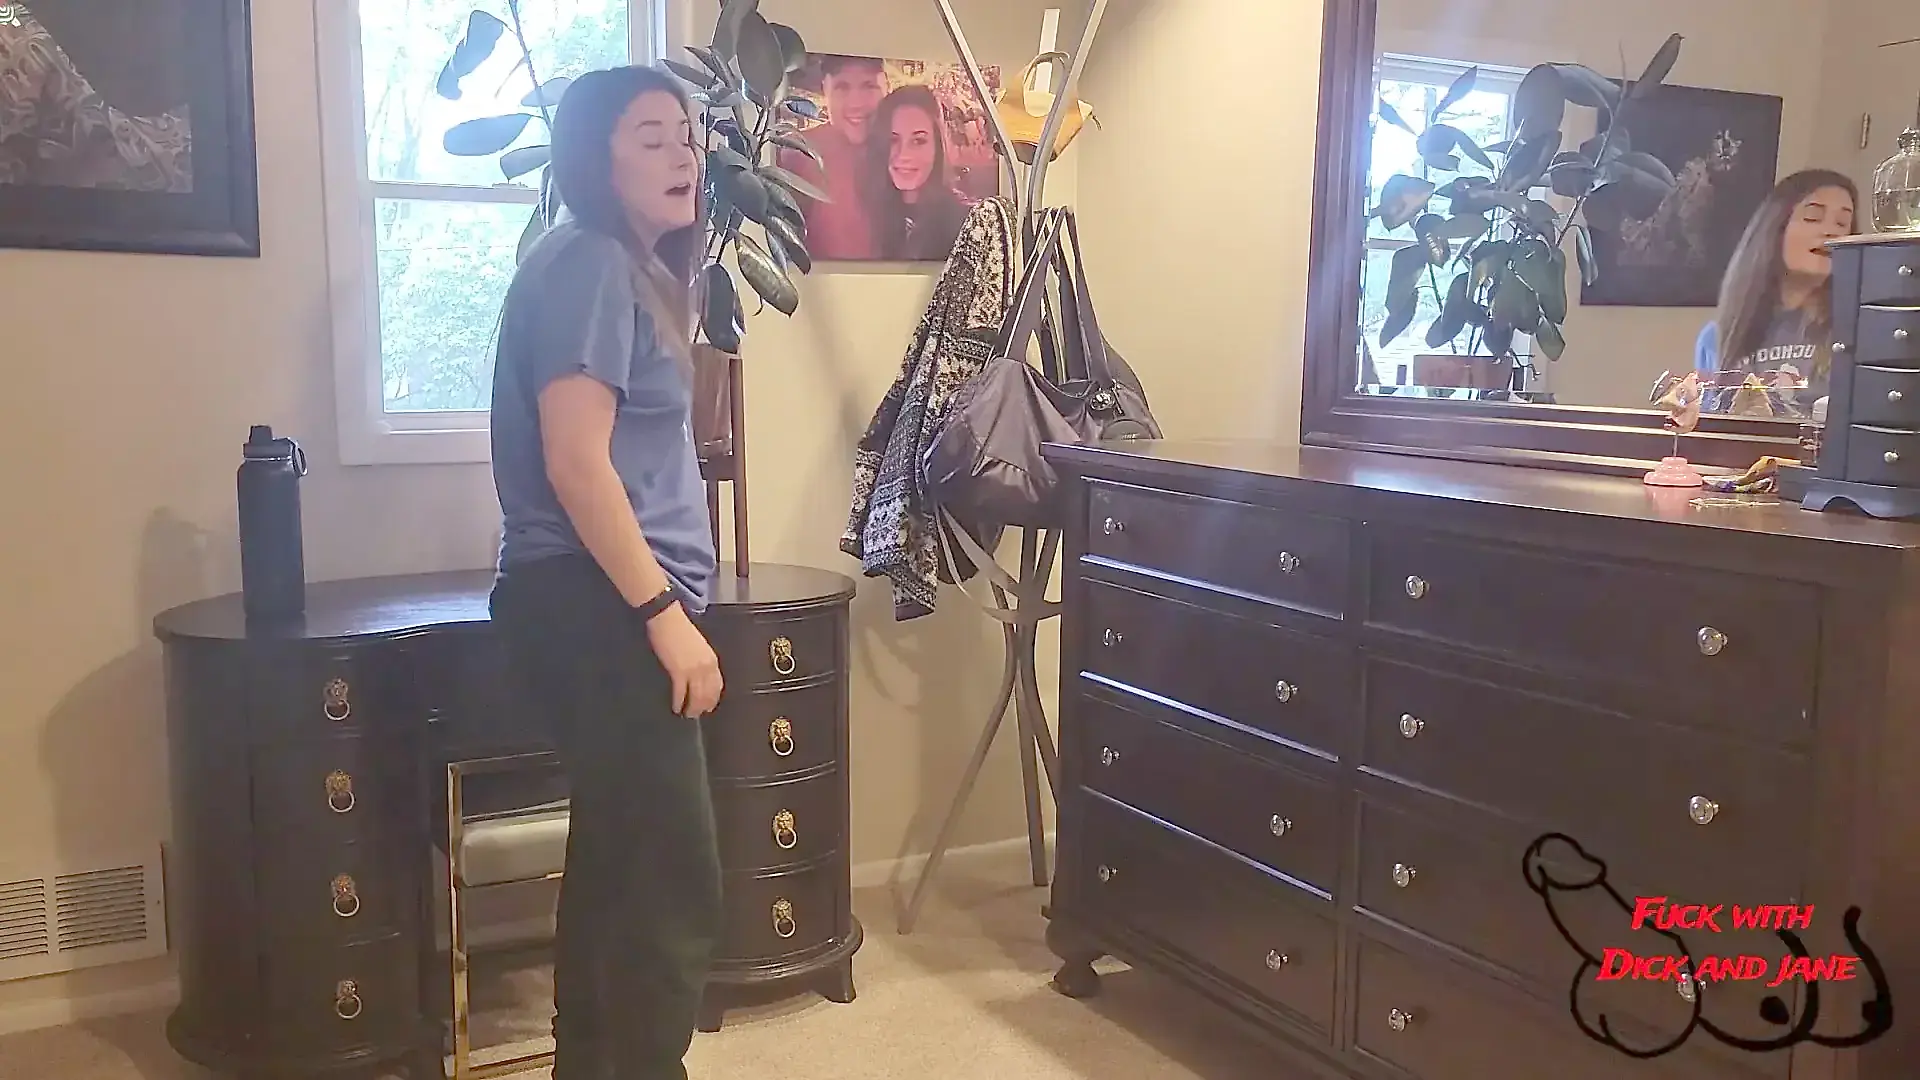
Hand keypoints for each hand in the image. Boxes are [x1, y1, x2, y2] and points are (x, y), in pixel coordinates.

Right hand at [645, 603, 722, 717]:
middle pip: (708, 693)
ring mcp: (693, 669)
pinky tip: (676, 708)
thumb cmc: (680, 629)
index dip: (713, 698)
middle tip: (696, 714)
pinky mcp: (678, 671)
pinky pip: (680, 693)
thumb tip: (699, 674)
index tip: (709, 706)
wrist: (667, 618)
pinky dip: (679, 703)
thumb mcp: (698, 646)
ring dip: (692, 708)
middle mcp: (706, 666)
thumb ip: (701, 660)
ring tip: (687, 715)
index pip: (717, 685)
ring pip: (696, 696)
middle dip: (703, 706)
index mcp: (712, 659)